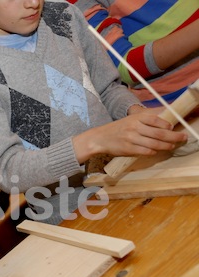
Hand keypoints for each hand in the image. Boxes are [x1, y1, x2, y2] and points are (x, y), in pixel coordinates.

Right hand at [73, 112, 187, 162]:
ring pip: (154, 144)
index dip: (167, 124)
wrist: (100, 138)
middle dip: (174, 136)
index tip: (173, 127)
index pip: (156, 119)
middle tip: (183, 137)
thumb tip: (166, 120)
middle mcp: (134, 127)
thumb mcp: (131, 119)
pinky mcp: (128, 149)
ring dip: (166, 146)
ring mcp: (131, 139)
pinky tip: (157, 151)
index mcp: (136, 118)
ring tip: (172, 146)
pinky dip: (153, 152)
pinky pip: (145, 151)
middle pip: (159, 133)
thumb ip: (146, 119)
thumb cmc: (118, 129)